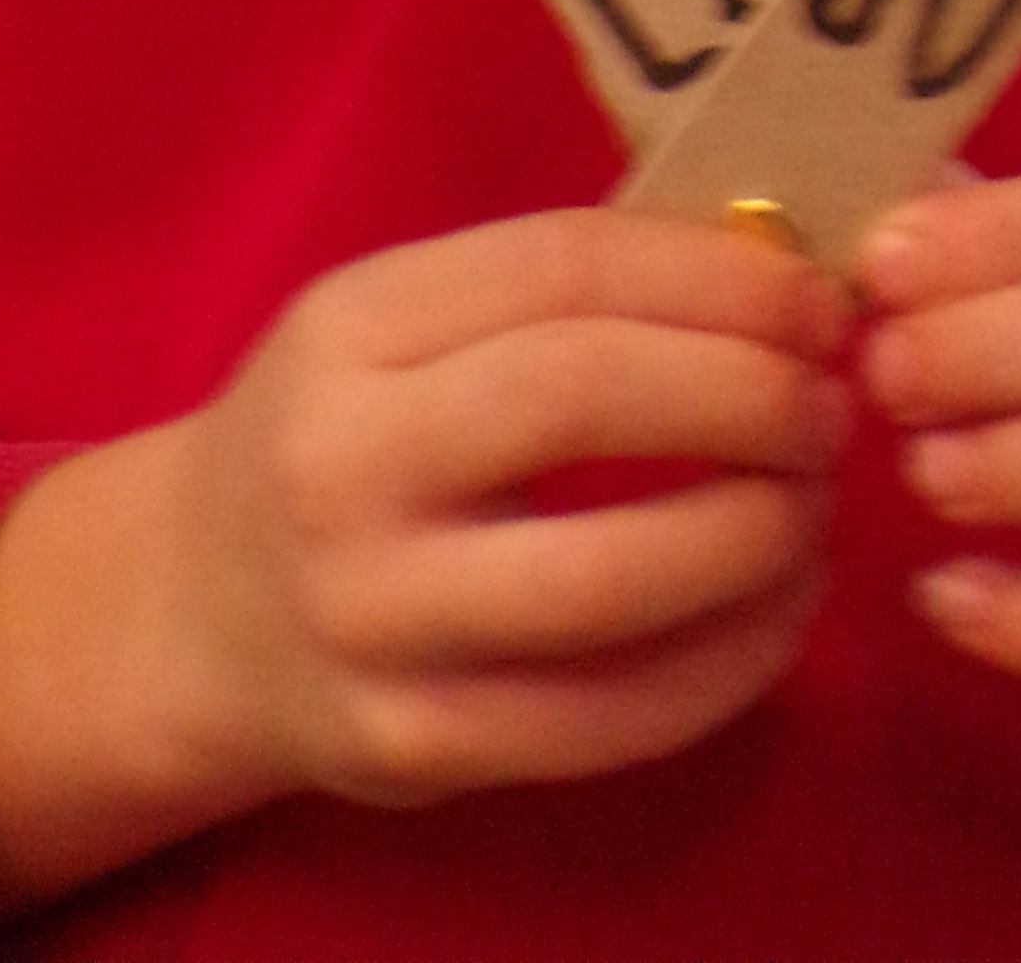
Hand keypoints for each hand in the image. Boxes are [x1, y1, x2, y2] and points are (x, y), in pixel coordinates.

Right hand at [0, 209, 848, 923]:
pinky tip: (778, 614)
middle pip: (586, 400)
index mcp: (352, 326)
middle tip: (831, 403)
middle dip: (748, 392)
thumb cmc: (341, 434)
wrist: (189, 613)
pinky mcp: (415, 747)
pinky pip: (611, 717)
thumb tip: (776, 280)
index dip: (714, 279)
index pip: (563, 272)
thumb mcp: (398, 326)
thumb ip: (553, 297)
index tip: (815, 300)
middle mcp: (347, 465)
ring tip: (814, 506)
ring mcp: (376, 620)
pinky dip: (729, 664)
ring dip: (759, 535)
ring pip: (612, 580)